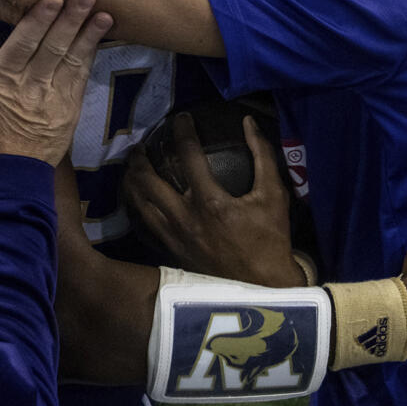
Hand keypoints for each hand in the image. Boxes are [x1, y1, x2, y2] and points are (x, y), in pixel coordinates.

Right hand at [0, 0, 110, 164]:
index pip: (24, 42)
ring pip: (73, 60)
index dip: (41, 19)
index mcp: (1, 78)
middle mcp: (31, 85)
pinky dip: (90, 59)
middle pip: (54, 46)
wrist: (1, 180)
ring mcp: (53, 99)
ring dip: (89, 36)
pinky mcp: (68, 112)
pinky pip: (81, 79)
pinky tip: (98, 41)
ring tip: (104, 14)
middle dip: (72, 19)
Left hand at [122, 114, 302, 286]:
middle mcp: (186, 218)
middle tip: (141, 144)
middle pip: (148, 180)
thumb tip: (249, 122)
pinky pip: (145, 222)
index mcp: (211, 202)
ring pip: (139, 203)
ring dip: (132, 180)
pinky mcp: (172, 250)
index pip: (188, 155)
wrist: (264, 287)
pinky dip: (137, 204)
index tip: (181, 118)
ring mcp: (175, 237)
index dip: (182, 131)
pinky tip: (138, 196)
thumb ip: (263, 155)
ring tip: (133, 166)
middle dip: (140, 157)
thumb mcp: (274, 195)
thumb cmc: (271, 240)